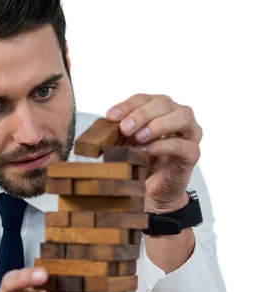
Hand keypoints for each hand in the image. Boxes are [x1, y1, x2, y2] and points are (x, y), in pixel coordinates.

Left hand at [106, 94, 201, 211]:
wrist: (153, 192)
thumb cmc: (142, 164)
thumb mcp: (125, 145)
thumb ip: (118, 132)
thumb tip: (101, 123)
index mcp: (160, 110)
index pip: (145, 99)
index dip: (127, 105)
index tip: (111, 116)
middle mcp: (178, 117)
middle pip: (164, 103)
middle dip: (142, 114)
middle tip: (125, 128)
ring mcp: (189, 134)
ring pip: (182, 117)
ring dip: (157, 125)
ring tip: (139, 137)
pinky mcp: (192, 154)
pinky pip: (184, 145)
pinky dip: (165, 145)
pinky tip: (149, 150)